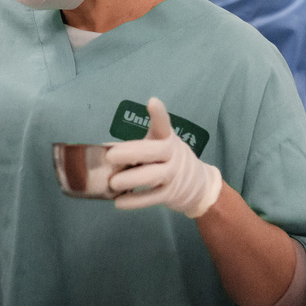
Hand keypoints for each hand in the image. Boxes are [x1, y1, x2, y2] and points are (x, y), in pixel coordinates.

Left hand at [105, 98, 221, 217]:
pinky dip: (135, 201)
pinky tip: (119, 202)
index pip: (164, 125)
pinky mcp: (171, 195)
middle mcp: (173, 155)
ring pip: (153, 176)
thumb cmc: (169, 160)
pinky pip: (152, 198)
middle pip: (154, 152)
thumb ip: (138, 145)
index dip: (159, 114)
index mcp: (168, 139)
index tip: (152, 103)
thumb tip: (105, 149)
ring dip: (132, 179)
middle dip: (132, 153)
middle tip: (110, 155)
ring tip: (113, 183)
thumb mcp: (161, 145)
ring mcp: (173, 176)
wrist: (200, 185)